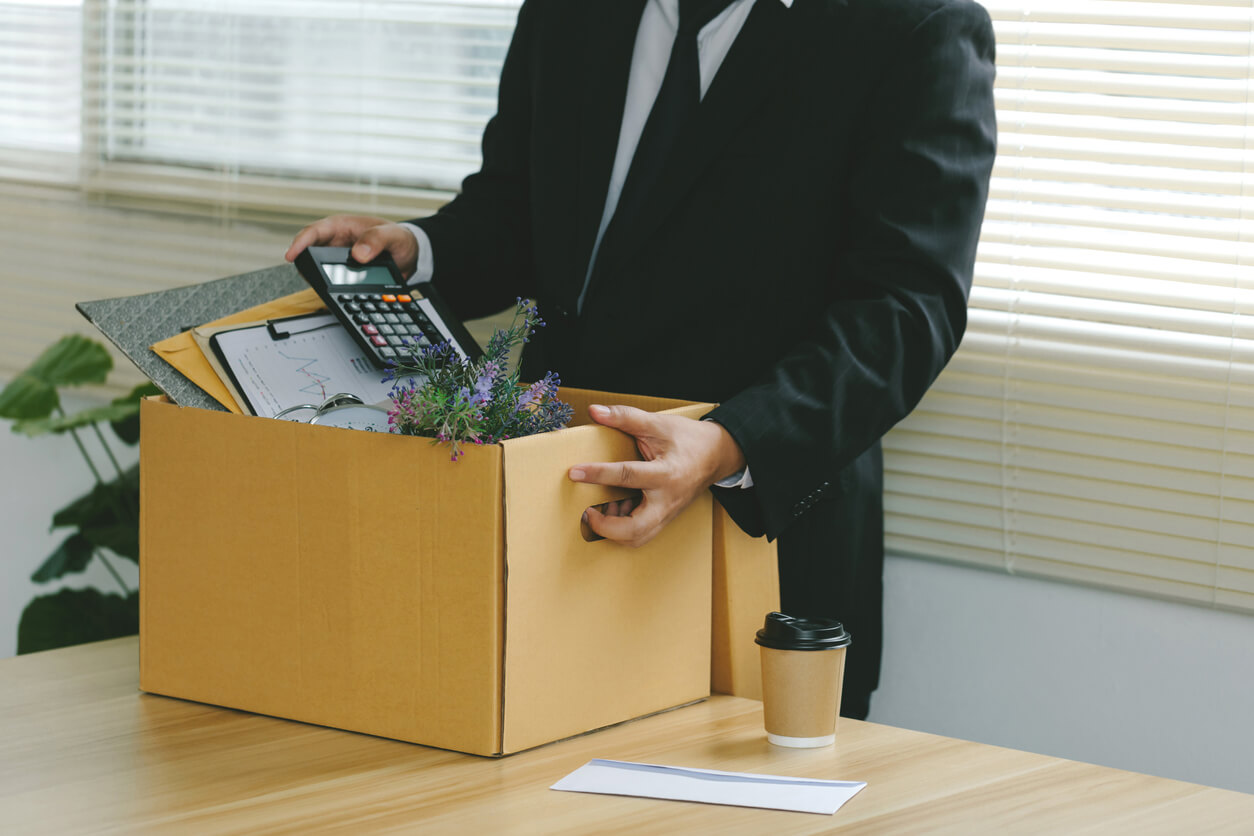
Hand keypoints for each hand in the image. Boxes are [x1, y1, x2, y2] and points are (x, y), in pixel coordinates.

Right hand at [285, 214, 419, 278]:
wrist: (410, 254)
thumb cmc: (400, 238)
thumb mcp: (392, 236)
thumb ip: (377, 240)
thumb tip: (358, 254)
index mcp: (343, 226)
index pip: (315, 231)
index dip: (300, 242)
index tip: (291, 255)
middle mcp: (336, 242)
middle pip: (310, 252)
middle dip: (305, 264)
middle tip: (309, 277)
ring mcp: (339, 259)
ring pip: (318, 269)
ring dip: (318, 278)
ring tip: (324, 289)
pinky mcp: (345, 273)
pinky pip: (332, 281)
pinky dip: (331, 288)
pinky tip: (335, 295)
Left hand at [569, 404, 745, 547]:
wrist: (718, 454)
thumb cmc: (689, 439)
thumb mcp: (659, 424)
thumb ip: (626, 417)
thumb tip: (594, 411)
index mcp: (666, 473)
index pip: (627, 476)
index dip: (597, 474)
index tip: (574, 472)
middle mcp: (667, 500)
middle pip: (635, 530)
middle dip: (605, 527)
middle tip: (586, 513)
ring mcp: (667, 513)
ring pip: (637, 538)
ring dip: (613, 531)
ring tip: (596, 512)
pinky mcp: (665, 518)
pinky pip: (641, 533)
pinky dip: (622, 528)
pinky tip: (611, 511)